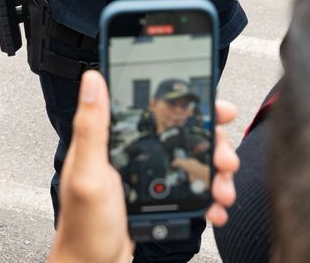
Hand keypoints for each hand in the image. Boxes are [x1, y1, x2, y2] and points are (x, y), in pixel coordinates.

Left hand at [47, 71, 238, 262]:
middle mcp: (134, 153)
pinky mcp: (158, 197)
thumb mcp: (88, 175)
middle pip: (185, 135)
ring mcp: (149, 176)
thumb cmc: (84, 228)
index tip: (217, 108)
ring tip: (222, 190)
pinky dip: (207, 198)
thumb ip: (92, 128)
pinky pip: (191, 190)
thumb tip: (93, 81)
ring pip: (193, 163)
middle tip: (225, 160)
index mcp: (117, 140)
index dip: (191, 104)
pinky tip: (214, 208)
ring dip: (215, 174)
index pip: (158, 109)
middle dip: (213, 146)